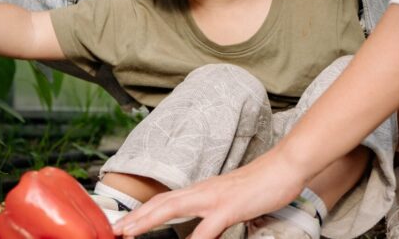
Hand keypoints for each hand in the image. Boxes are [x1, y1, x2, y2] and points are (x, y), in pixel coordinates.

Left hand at [112, 149, 304, 238]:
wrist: (284, 166)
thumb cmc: (261, 185)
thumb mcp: (230, 202)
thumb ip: (214, 215)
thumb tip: (204, 230)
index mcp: (201, 190)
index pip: (164, 200)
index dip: (142, 212)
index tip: (124, 224)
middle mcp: (202, 191)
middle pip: (160, 203)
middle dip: (135, 217)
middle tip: (114, 231)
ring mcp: (214, 198)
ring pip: (172, 209)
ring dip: (148, 222)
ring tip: (130, 234)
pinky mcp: (230, 207)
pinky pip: (208, 228)